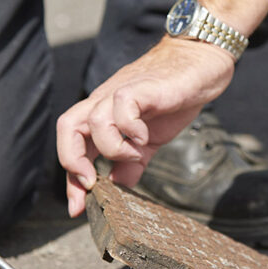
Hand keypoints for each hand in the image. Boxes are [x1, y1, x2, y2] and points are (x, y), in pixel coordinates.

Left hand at [57, 38, 235, 216]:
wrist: (200, 61)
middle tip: (92, 184)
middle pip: (67, 127)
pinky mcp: (143, 88)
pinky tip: (146, 137)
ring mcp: (121, 92)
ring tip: (136, 153)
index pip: (74, 145)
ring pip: (92, 121)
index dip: (70, 179)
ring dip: (111, 148)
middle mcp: (105, 101)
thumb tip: (118, 186)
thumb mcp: (150, 139)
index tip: (77, 207)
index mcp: (104, 114)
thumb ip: (132, 161)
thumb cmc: (174, 96)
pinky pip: (122, 107)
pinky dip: (130, 128)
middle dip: (72, 162)